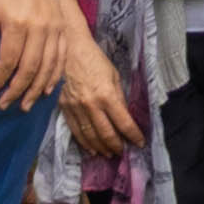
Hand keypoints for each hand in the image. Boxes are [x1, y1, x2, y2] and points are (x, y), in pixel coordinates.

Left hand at [0, 0, 76, 113]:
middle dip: (17, 90)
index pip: (9, 60)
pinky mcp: (63, 29)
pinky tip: (45, 91)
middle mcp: (39, 26)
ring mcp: (54, 28)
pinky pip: (61, 59)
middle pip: (30, 68)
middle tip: (4, 105)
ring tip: (24, 105)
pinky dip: (54, 77)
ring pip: (48, 67)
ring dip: (36, 90)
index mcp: (17, 21)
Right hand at [58, 34, 144, 156]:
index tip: (139, 143)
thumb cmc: (95, 59)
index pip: (124, 123)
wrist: (69, 50)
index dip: (133, 136)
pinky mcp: (64, 109)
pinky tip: (92, 149)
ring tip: (109, 154)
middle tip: (123, 152)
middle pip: (106, 134)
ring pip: (90, 137)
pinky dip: (84, 143)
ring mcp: (76, 108)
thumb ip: (119, 98)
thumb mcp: (113, 76)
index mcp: (106, 95)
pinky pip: (75, 132)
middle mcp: (91, 105)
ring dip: (101, 148)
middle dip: (117, 146)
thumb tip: (124, 117)